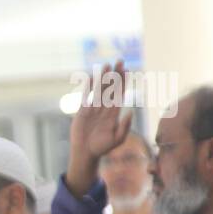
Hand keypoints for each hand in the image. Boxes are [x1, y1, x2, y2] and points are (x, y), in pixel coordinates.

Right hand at [66, 59, 133, 196]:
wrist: (86, 152)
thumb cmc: (102, 148)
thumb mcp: (117, 139)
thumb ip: (124, 127)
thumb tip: (130, 113)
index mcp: (114, 113)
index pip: (120, 93)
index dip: (123, 82)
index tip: (127, 70)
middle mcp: (104, 108)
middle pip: (111, 87)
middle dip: (115, 74)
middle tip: (120, 60)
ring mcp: (93, 108)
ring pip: (99, 89)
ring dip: (103, 77)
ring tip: (106, 65)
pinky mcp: (83, 111)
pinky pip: (86, 95)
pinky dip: (88, 86)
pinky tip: (91, 77)